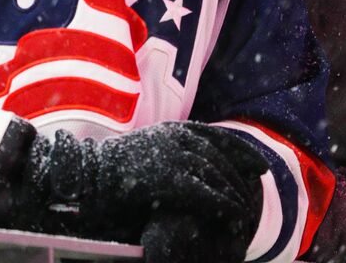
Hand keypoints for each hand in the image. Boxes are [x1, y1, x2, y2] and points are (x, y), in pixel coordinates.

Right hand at [18, 121, 266, 244]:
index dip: (242, 151)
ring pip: (216, 176)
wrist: (86, 177)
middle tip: (258, 192)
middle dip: (242, 175)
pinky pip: (205, 193)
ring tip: (246, 210)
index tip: (260, 165)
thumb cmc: (115, 171)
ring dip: (235, 194)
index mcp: (173, 131)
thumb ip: (174, 156)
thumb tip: (200, 169)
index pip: (218, 137)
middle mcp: (177, 139)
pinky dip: (223, 204)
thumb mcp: (150, 153)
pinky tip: (234, 215)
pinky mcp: (168, 180)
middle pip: (221, 157)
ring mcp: (173, 158)